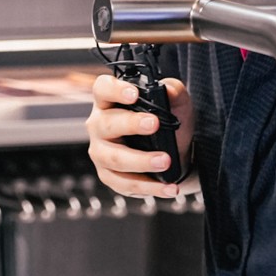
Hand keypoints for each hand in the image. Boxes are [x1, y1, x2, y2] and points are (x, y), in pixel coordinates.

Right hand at [85, 75, 193, 198]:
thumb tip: (168, 90)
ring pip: (115, 158)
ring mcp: (101, 152)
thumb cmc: (166, 124)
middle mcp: (99, 126)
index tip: (134, 94)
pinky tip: (168, 187)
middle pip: (106, 124)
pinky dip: (149, 187)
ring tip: (165, 161)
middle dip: (130, 124)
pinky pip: (125, 183)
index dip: (115, 90)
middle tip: (153, 124)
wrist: (174, 154)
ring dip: (141, 161)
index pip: (102, 89)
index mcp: (109, 102)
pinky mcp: (109, 176)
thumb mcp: (176, 104)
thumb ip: (175, 91)